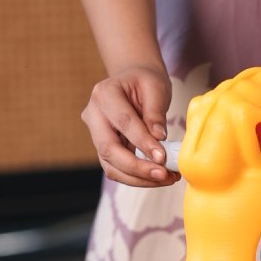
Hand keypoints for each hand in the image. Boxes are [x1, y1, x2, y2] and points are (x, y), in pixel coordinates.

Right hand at [81, 62, 175, 187]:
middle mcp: (93, 115)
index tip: (162, 157)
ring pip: (111, 166)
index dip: (142, 142)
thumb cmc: (144, 82)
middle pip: (109, 149)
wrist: (134, 82)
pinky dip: (137, 177)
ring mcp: (95, 134)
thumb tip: (158, 138)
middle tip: (163, 174)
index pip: (123, 122)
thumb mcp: (155, 87)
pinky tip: (158, 177)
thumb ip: (155, 112)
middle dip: (137, 167)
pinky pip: (116, 169)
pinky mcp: (104, 148)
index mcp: (104, 94)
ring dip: (139, 177)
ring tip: (166, 178)